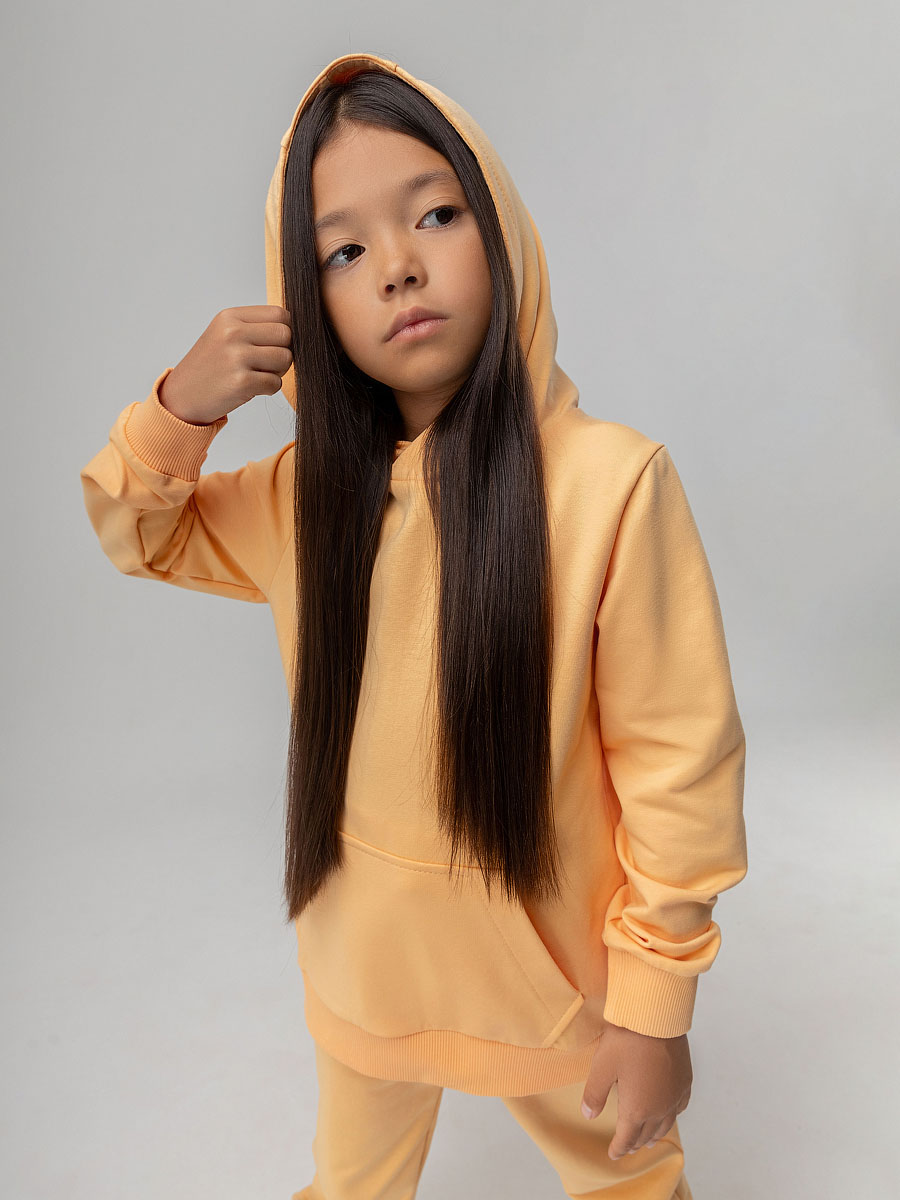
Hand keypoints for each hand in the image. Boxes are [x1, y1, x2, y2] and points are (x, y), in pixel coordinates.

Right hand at [160, 305, 293, 424]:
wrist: (182, 396)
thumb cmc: (210, 367)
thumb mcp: (225, 334)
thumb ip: (255, 327)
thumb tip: (294, 329)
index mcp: (230, 317)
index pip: (280, 314)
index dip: (283, 331)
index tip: (271, 344)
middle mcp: (233, 333)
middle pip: (286, 335)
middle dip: (284, 351)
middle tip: (266, 363)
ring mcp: (236, 357)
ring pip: (285, 359)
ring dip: (278, 371)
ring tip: (257, 374)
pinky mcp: (241, 382)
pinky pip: (276, 383)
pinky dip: (268, 389)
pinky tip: (250, 388)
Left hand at [580, 1024, 691, 1159]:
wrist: (656, 1017)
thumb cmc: (626, 1040)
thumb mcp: (602, 1067)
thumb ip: (594, 1095)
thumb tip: (588, 1116)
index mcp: (637, 1109)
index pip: (627, 1138)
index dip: (619, 1149)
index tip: (613, 1155)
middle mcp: (659, 1108)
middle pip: (647, 1134)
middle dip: (635, 1142)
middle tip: (627, 1146)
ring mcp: (674, 1095)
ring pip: (665, 1124)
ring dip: (654, 1134)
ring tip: (648, 1139)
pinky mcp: (685, 1081)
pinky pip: (679, 1107)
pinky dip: (671, 1116)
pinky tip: (669, 1112)